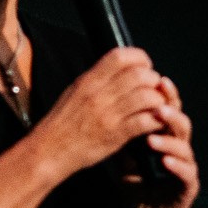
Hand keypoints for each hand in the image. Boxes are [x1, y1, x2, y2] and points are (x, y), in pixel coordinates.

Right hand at [36, 47, 167, 176]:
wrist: (49, 151)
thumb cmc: (63, 123)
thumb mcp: (75, 91)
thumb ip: (97, 79)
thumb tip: (119, 68)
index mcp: (89, 81)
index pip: (120, 56)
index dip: (140, 58)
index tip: (146, 66)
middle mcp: (99, 94)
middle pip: (139, 75)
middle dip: (153, 80)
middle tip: (155, 89)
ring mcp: (108, 115)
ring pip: (146, 97)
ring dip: (158, 101)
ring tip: (157, 107)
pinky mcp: (115, 135)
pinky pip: (144, 122)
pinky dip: (156, 121)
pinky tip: (155, 123)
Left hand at [132, 75, 199, 207]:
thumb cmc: (137, 188)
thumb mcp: (124, 161)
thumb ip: (123, 140)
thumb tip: (111, 112)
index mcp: (166, 139)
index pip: (169, 112)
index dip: (165, 97)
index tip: (156, 80)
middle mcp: (180, 150)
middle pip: (181, 123)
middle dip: (171, 113)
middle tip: (158, 105)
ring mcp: (186, 169)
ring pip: (184, 147)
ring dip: (169, 139)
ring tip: (153, 136)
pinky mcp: (189, 188)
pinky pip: (186, 174)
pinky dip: (176, 166)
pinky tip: (165, 161)